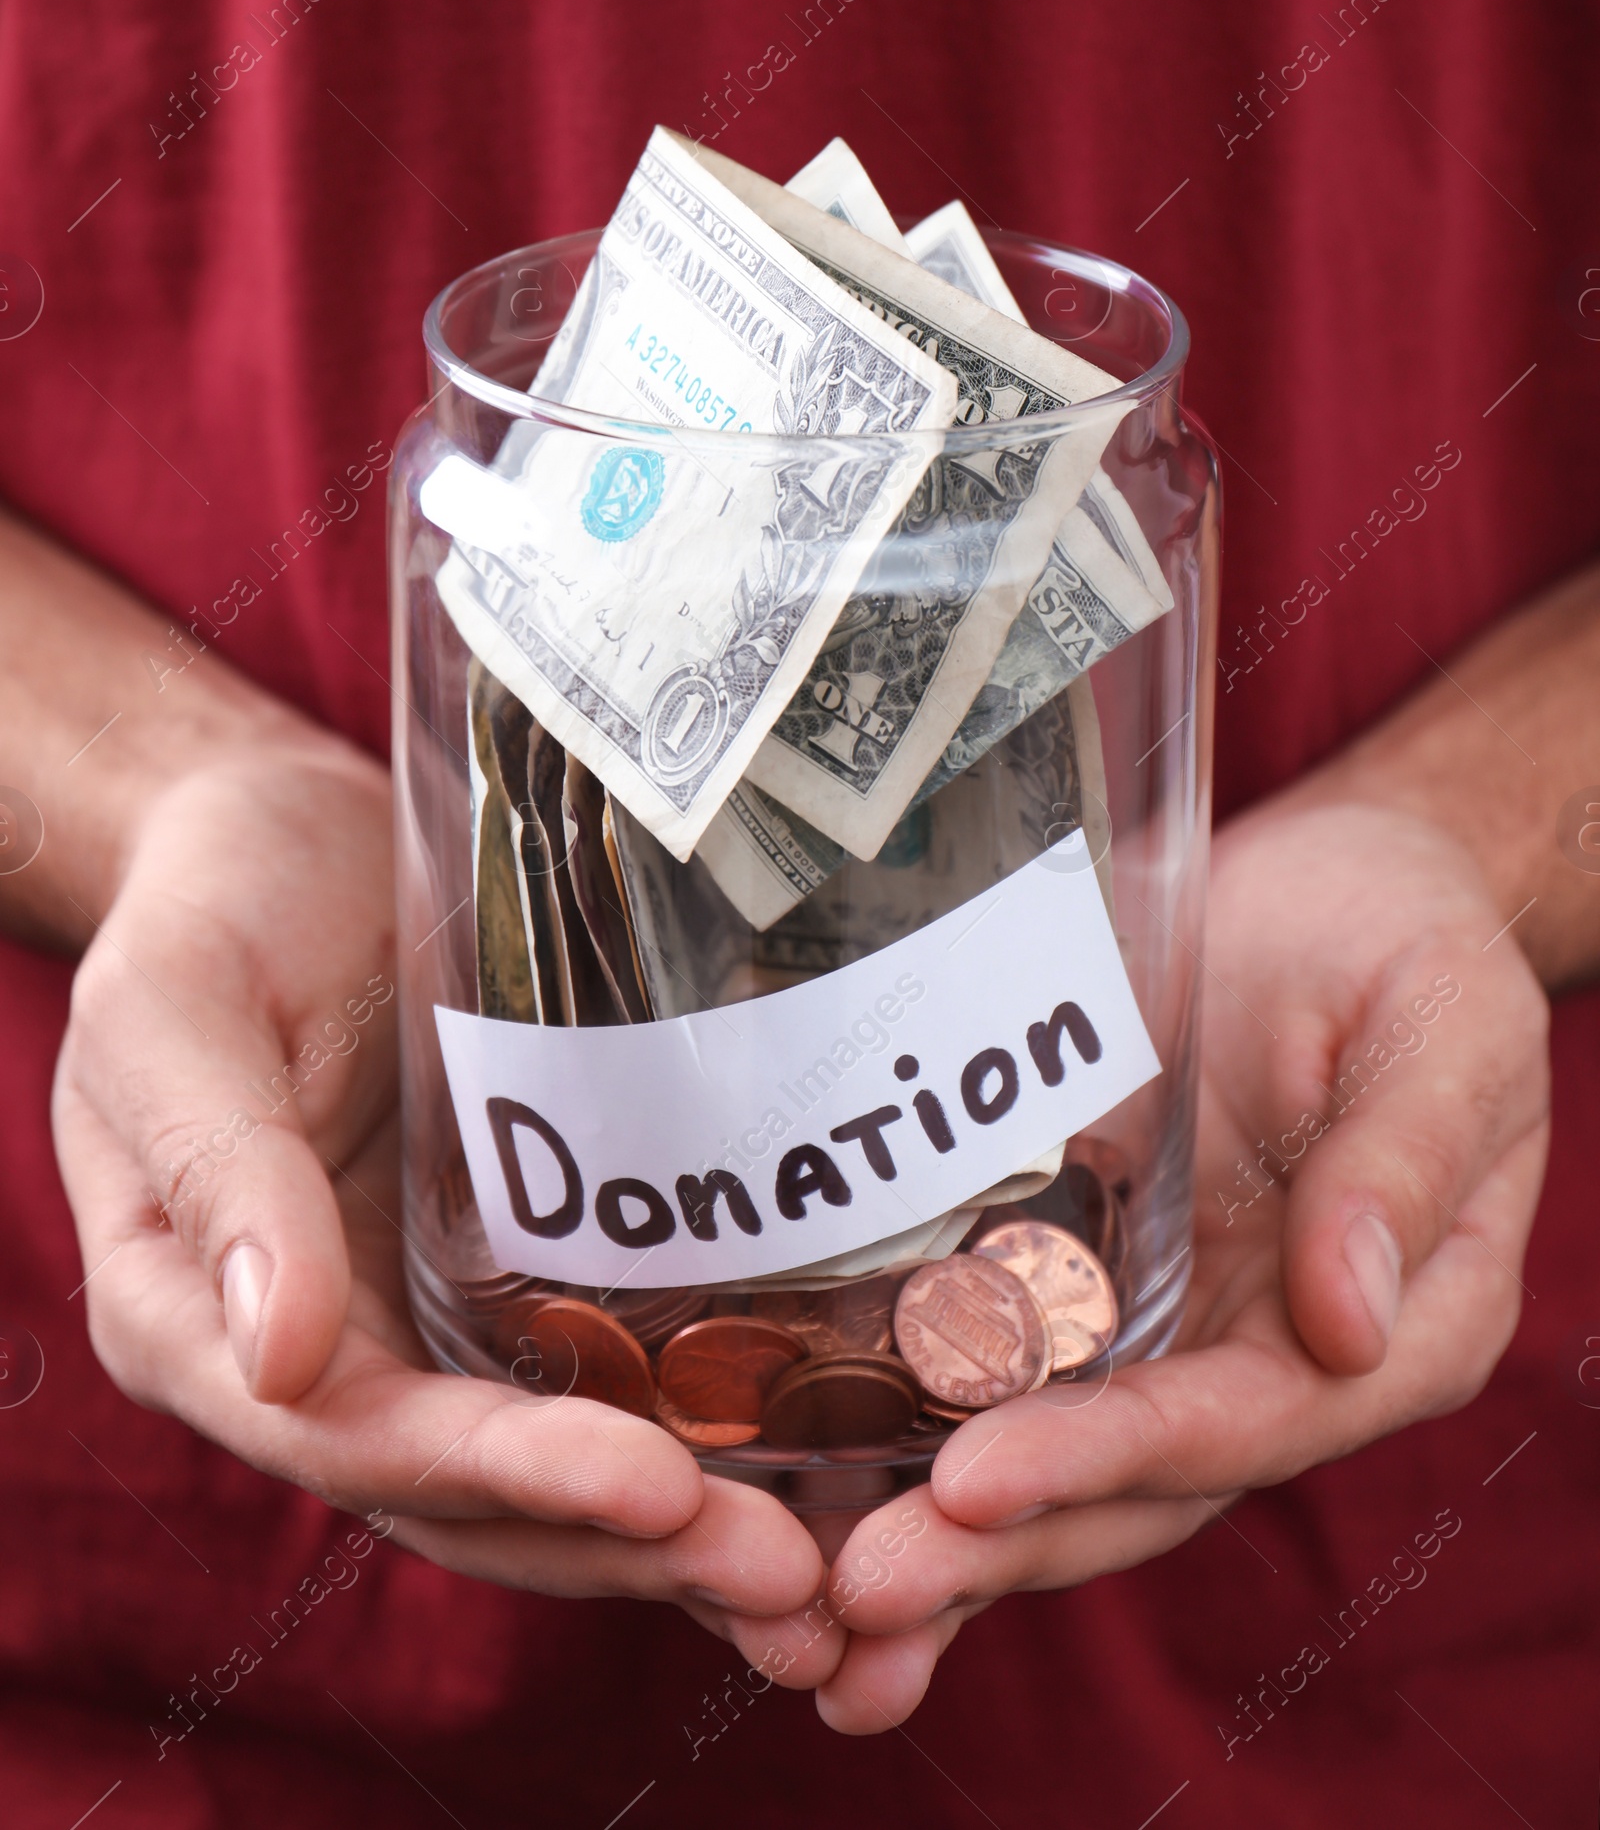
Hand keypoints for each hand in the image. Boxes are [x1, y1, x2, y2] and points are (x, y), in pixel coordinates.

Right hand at [52, 746, 822, 1625]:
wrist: (278, 838)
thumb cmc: (212, 907)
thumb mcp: (176, 1009)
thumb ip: (222, 1171)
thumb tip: (282, 1358)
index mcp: (197, 1318)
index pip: (359, 1438)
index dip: (507, 1477)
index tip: (658, 1490)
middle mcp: (313, 1358)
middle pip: (469, 1496)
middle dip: (626, 1543)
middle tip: (789, 1577)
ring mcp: (414, 1324)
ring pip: (541, 1472)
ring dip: (673, 1535)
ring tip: (820, 1571)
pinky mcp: (500, 1276)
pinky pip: (591, 1381)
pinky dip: (687, 1439)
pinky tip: (808, 1474)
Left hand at [736, 801, 1549, 1731]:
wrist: (1338, 879)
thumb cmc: (1408, 939)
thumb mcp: (1444, 1024)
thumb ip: (1405, 1160)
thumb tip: (1349, 1318)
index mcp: (1399, 1327)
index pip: (1245, 1421)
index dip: (1108, 1460)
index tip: (977, 1485)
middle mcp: (1283, 1356)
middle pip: (1135, 1479)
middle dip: (998, 1544)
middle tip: (859, 1591)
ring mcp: (1181, 1324)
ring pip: (1059, 1452)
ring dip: (947, 1532)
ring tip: (820, 1597)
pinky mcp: (1094, 1269)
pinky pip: (1007, 1364)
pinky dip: (921, 1433)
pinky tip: (815, 1487)